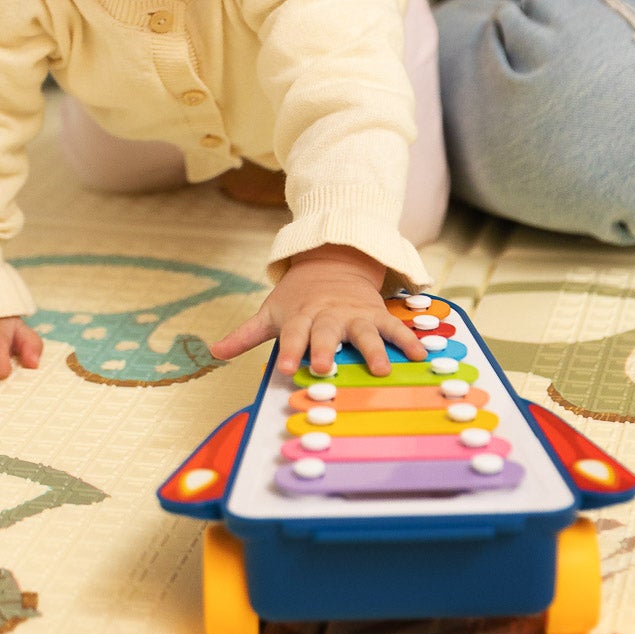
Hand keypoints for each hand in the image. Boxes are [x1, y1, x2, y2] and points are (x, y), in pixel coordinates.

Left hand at [210, 244, 426, 377]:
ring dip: (373, 350)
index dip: (290, 351)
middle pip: (325, 333)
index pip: (292, 335)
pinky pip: (393, 328)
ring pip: (363, 332)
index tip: (287, 369)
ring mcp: (354, 315)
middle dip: (326, 350)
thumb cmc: (297, 298)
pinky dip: (408, 340)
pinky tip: (421, 356)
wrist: (333, 262)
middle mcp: (328, 316)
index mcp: (300, 317)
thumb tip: (213, 352)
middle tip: (326, 368)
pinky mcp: (375, 315)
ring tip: (381, 370)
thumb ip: (245, 335)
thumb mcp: (271, 312)